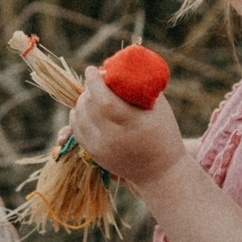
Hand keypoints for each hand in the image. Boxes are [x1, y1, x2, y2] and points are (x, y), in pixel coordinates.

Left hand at [70, 67, 186, 187]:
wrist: (161, 172)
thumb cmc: (164, 134)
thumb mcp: (159, 107)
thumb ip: (140, 88)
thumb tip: (121, 68)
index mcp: (131, 123)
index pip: (103, 99)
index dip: (94, 82)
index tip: (92, 70)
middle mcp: (113, 136)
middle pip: (88, 106)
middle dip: (88, 89)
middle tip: (94, 81)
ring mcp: (101, 147)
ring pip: (79, 117)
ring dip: (81, 102)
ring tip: (90, 94)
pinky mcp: (94, 155)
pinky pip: (77, 131)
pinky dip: (77, 117)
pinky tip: (82, 109)